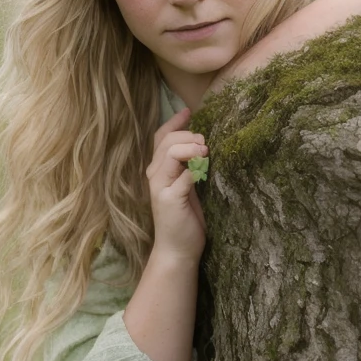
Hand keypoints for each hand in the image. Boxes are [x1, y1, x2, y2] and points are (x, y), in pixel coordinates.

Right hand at [146, 108, 206, 263]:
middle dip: (189, 134)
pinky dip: (196, 170)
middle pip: (167, 140)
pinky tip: (203, 173)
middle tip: (206, 143)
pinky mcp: (169, 199)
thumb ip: (191, 167)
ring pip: (172, 152)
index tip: (189, 110)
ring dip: (192, 147)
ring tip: (206, 152)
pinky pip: (184, 176)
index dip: (175, 122)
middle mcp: (155, 174)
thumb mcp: (188, 187)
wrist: (177, 250)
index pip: (161, 137)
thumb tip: (205, 144)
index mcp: (158, 169)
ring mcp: (160, 186)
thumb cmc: (185, 218)